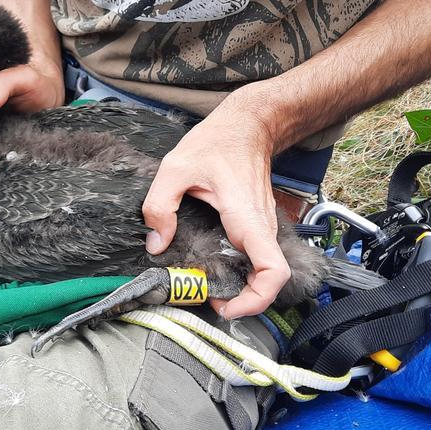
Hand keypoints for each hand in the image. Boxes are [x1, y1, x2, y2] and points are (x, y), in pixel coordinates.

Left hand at [141, 94, 289, 318]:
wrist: (247, 125)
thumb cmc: (218, 141)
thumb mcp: (176, 168)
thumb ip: (160, 206)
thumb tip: (156, 243)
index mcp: (247, 218)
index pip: (273, 272)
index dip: (256, 299)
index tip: (227, 304)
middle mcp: (261, 227)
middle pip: (269, 280)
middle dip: (243, 300)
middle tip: (209, 299)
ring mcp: (262, 227)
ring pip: (263, 270)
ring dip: (241, 287)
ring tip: (207, 287)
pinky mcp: (256, 225)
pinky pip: (256, 257)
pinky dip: (240, 271)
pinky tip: (212, 267)